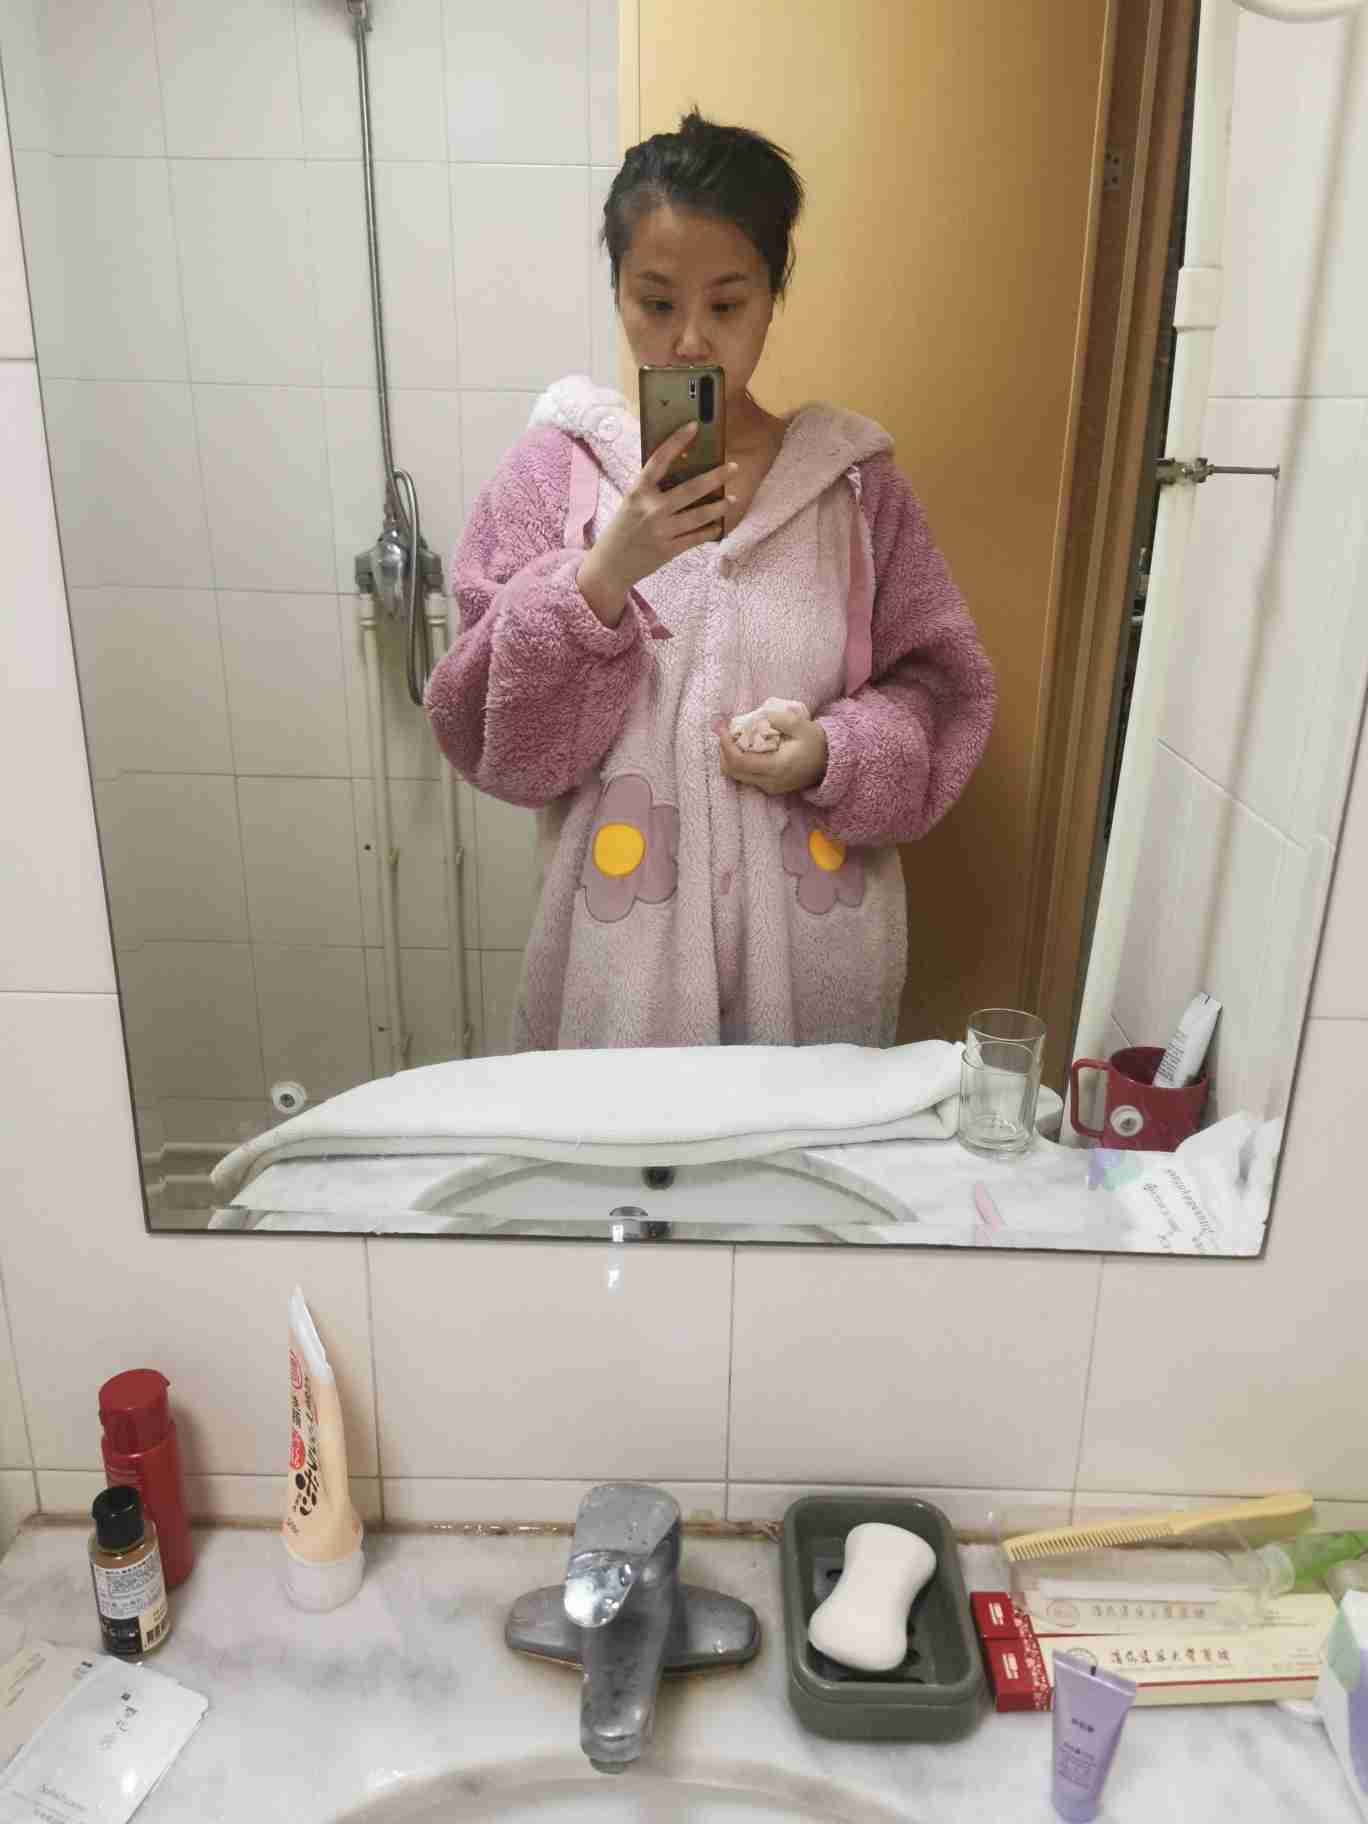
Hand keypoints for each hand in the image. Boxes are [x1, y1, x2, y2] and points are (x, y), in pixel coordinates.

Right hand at [578, 424, 735, 625]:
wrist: (609, 566)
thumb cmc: (621, 530)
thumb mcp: (630, 503)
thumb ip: (651, 490)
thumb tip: (682, 473)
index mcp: (638, 492)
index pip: (659, 460)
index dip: (676, 441)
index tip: (693, 426)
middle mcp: (651, 509)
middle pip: (691, 489)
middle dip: (716, 477)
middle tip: (733, 467)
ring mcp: (662, 531)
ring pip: (700, 515)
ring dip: (720, 506)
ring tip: (732, 498)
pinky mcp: (669, 550)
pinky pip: (697, 537)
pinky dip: (710, 530)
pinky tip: (719, 524)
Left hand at [716, 704, 828, 796]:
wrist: (830, 763)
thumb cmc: (816, 742)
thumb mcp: (801, 724)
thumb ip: (778, 719)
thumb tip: (756, 717)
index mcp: (776, 767)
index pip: (739, 762)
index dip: (725, 745)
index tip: (722, 727)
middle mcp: (769, 782)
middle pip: (732, 772)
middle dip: (723, 750)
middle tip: (724, 731)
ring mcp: (768, 787)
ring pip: (736, 776)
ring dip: (729, 756)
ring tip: (732, 737)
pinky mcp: (769, 787)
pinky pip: (745, 776)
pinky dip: (738, 762)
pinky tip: (743, 746)